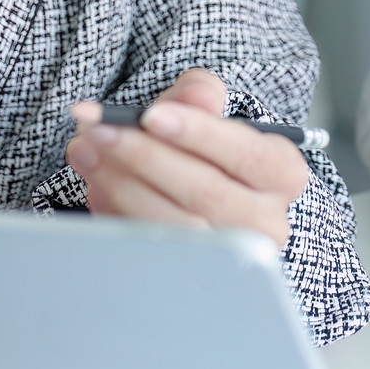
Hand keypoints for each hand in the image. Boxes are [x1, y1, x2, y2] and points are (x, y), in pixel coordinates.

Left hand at [65, 68, 309, 247]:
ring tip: (87, 149)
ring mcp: (227, 257)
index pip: (248, 154)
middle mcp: (265, 221)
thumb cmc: (200, 146)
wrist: (185, 184)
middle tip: (100, 129)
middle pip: (206, 192)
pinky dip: (115, 210)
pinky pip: (148, 246)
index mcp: (282, 174)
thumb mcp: (203, 109)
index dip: (199, 133)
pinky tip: (97, 181)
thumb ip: (200, 93)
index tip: (150, 115)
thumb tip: (198, 98)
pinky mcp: (187, 274)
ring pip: (173, 224)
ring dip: (121, 182)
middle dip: (145, 155)